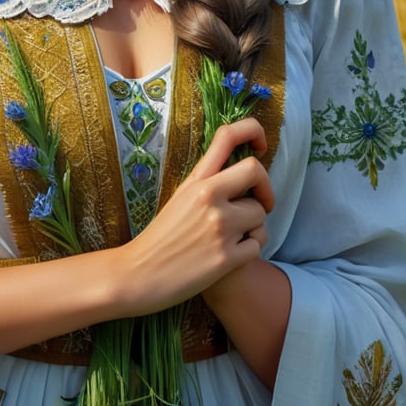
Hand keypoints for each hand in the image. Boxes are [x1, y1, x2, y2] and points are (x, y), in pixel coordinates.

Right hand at [116, 118, 273, 315]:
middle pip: (256, 171)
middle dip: (266, 188)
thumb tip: (240, 171)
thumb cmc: (161, 236)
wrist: (139, 275)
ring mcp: (219, 227)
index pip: (228, 136)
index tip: (260, 145)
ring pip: (261, 214)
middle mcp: (209, 197)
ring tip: (233, 236)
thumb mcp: (180, 197)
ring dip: (254, 226)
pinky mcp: (227, 258)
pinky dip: (250, 250)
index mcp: (196, 179)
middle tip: (261, 202)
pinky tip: (231, 256)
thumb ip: (207, 181)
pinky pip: (258, 245)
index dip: (253, 130)